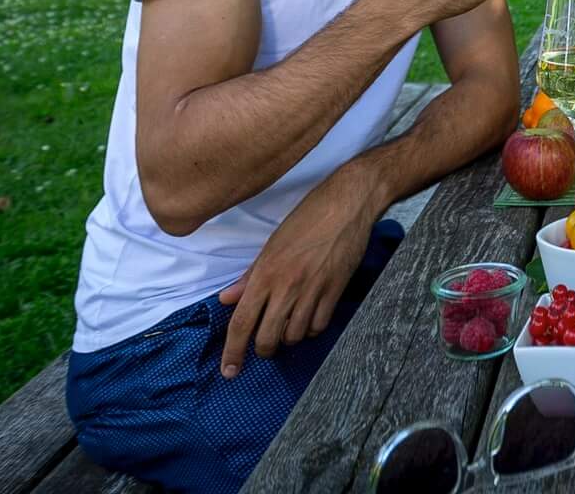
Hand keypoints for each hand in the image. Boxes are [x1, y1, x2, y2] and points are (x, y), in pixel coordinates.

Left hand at [217, 168, 381, 377]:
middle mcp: (286, 286)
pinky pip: (319, 326)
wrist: (347, 204)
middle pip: (267, 338)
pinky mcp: (336, 291)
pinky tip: (309, 319)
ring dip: (288, 338)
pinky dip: (311, 329)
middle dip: (263, 350)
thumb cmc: (306, 218)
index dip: (233, 351)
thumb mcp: (272, 244)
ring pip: (294, 336)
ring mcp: (313, 291)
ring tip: (287, 327)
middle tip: (264, 347)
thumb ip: (250, 276)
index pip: (242, 321)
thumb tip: (227, 299)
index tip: (230, 371)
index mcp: (266, 273)